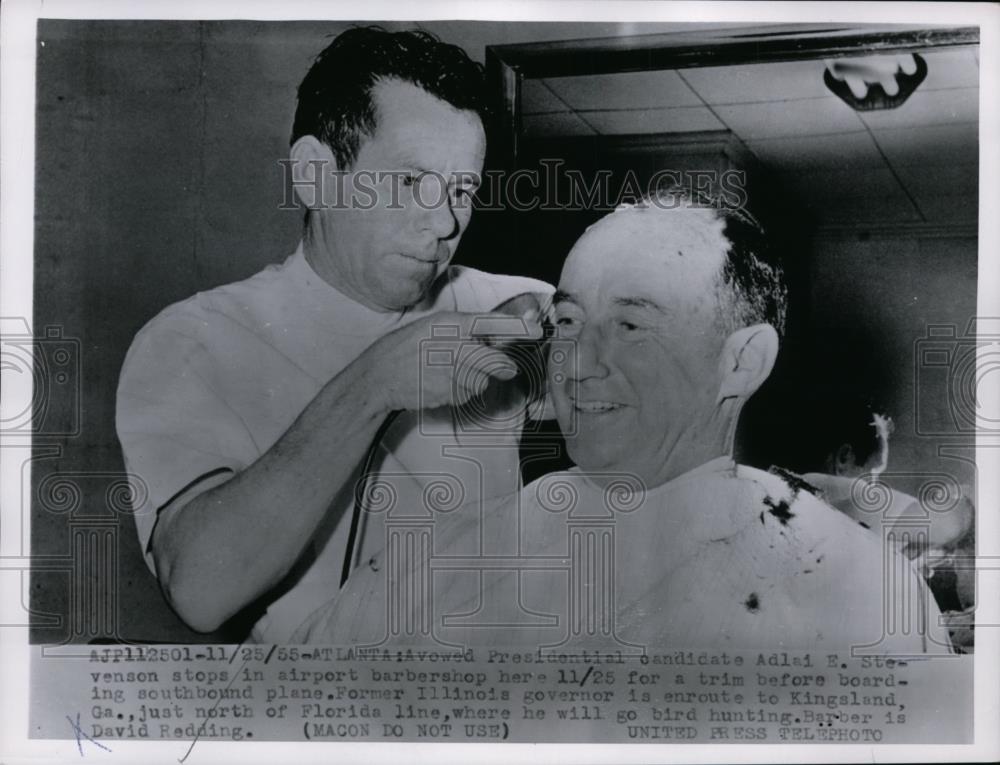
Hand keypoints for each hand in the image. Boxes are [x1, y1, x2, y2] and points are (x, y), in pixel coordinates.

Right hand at [361, 310, 543, 412]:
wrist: (379, 376)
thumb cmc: (409, 348)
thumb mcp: (436, 328)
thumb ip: (468, 333)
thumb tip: (502, 343)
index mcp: (449, 323)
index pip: (491, 322)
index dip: (518, 327)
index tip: (538, 330)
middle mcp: (451, 345)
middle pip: (493, 361)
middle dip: (501, 367)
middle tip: (505, 368)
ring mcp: (447, 371)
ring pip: (481, 380)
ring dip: (474, 380)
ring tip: (450, 373)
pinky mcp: (444, 392)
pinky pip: (466, 394)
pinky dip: (460, 392)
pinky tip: (441, 384)